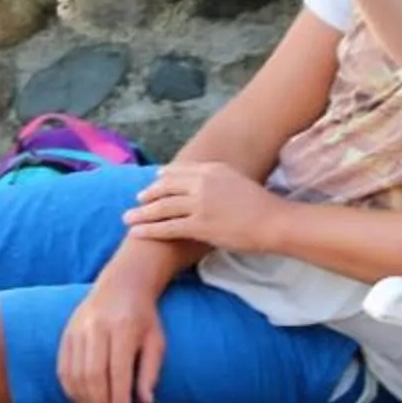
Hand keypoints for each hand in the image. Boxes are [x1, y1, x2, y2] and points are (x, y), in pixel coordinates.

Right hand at [56, 271, 170, 402]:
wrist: (122, 285)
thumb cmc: (142, 317)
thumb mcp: (156, 341)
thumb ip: (150, 372)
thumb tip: (145, 402)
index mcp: (123, 327)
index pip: (118, 370)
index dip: (119, 397)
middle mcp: (97, 327)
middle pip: (93, 373)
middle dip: (100, 402)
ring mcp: (78, 329)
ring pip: (75, 372)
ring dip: (84, 398)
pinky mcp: (67, 333)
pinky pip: (63, 366)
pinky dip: (70, 388)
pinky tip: (81, 400)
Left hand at [125, 160, 284, 254]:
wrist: (273, 221)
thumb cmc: (261, 205)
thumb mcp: (237, 181)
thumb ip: (218, 180)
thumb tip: (204, 185)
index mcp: (212, 169)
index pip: (179, 171)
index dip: (163, 178)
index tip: (154, 182)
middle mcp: (202, 183)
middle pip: (166, 188)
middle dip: (148, 195)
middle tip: (136, 200)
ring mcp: (199, 204)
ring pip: (162, 208)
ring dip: (142, 213)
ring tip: (128, 218)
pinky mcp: (199, 225)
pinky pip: (168, 227)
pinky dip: (149, 230)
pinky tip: (137, 233)